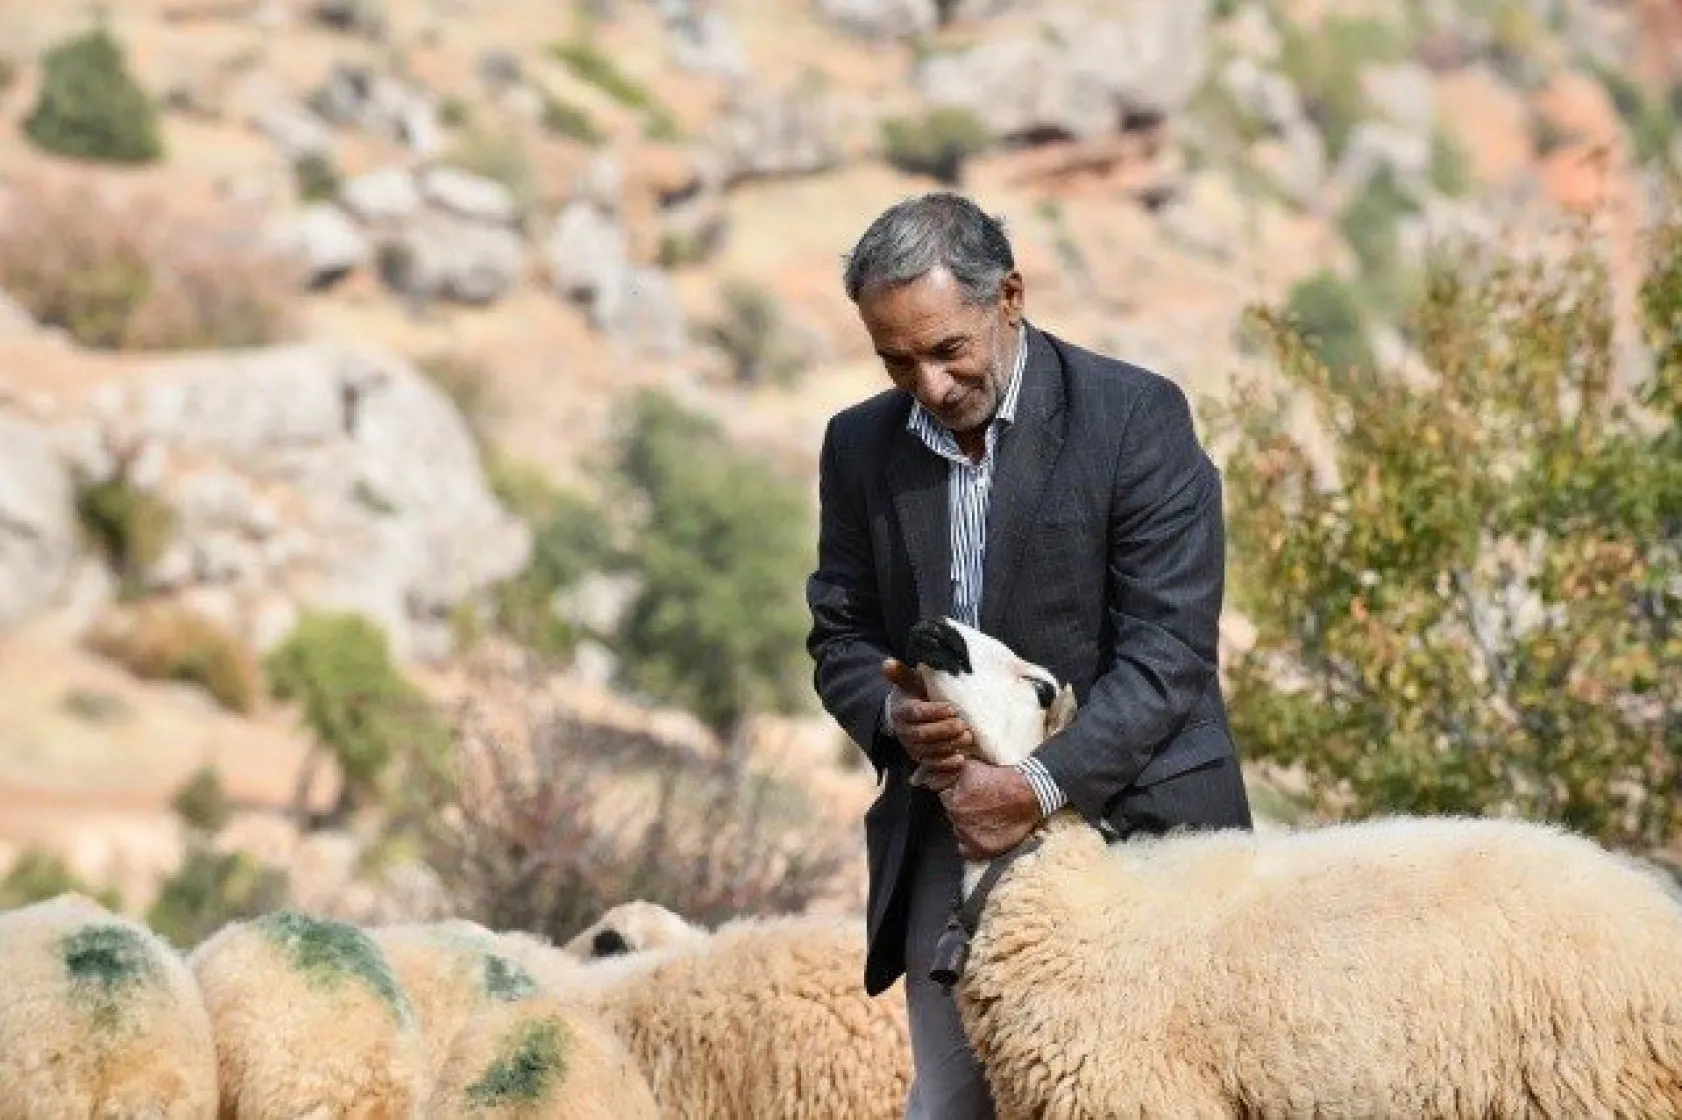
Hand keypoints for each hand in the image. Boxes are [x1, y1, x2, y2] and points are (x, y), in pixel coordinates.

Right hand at [883, 658, 970, 791]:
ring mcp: (912, 748)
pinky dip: (946, 765)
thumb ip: (902, 673)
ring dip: (948, 745)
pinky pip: (932, 766)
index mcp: (901, 711)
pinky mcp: (921, 760)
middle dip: (944, 730)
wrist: (910, 717)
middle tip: (962, 724)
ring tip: (967, 738)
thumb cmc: (915, 695)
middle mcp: (904, 731)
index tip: (952, 708)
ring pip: (929, 751)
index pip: (916, 713)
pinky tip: (960, 759)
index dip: (934, 712)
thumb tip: (887, 662)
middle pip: (922, 734)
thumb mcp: (910, 682)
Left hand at [939, 760, 1041, 859]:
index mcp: (952, 797)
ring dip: (968, 826)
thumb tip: (939, 775)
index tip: (970, 797)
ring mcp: (968, 833)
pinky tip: (983, 834)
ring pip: (959, 832)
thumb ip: (952, 774)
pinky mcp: (981, 848)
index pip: (946, 799)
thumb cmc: (1003, 779)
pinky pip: (966, 850)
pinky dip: (972, 844)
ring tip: (986, 819)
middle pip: (952, 815)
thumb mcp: (972, 767)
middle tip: (980, 807)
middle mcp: (956, 815)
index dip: (958, 797)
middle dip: (963, 811)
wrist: (1028, 794)